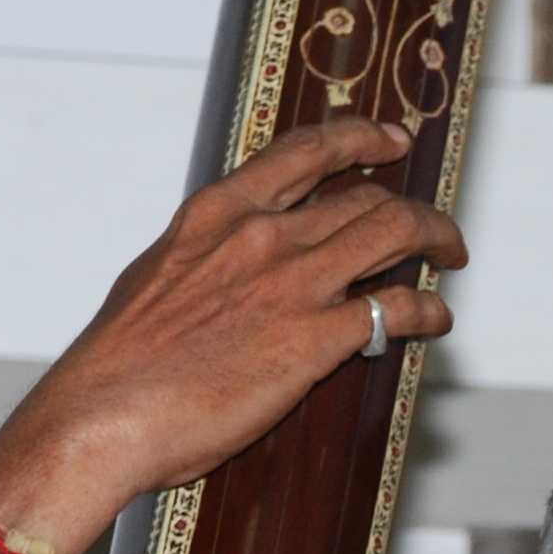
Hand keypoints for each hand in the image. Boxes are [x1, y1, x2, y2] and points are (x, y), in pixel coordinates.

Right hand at [0, 113, 467, 545]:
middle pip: (365, 197)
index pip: (305, 151)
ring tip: (449, 260)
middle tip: (433, 231)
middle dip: (412, 210)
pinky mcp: (316, 340)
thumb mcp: (157, 277)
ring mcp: (292, 283)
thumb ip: (202, 258)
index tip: (391, 139)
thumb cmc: (119, 363)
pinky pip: (398, 308)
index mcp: (217, 212)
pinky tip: (436, 322)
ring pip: (395, 234)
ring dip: (436, 242)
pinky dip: (430, 311)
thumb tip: (222, 264)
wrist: (102, 416)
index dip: (361, 137)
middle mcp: (262, 235)